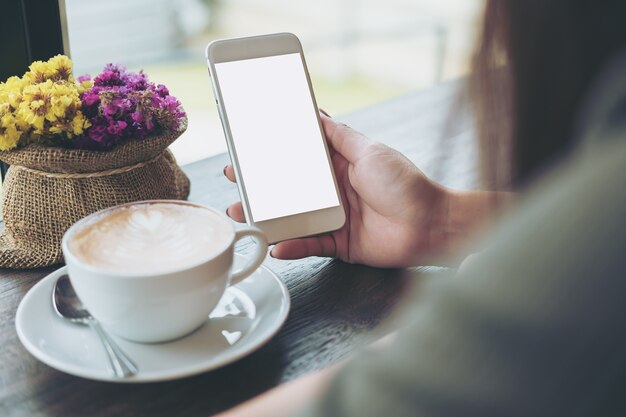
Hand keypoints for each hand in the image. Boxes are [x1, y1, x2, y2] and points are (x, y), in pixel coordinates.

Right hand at [224, 113, 447, 267]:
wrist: (431, 224)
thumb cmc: (405, 184)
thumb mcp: (371, 151)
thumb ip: (342, 136)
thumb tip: (318, 115)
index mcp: (338, 166)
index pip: (298, 158)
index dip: (273, 153)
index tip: (249, 147)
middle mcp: (332, 192)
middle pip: (288, 189)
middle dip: (259, 185)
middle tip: (235, 180)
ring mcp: (333, 219)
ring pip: (292, 218)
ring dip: (266, 218)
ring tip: (242, 214)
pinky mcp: (338, 244)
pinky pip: (309, 245)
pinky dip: (292, 246)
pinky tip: (274, 246)